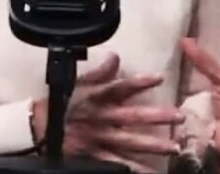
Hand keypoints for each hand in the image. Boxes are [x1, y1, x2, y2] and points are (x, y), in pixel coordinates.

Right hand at [31, 52, 181, 170]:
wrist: (40, 127)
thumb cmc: (62, 103)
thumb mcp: (79, 84)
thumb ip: (100, 73)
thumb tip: (115, 56)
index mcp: (98, 97)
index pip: (121, 87)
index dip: (140, 82)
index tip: (159, 78)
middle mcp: (102, 118)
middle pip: (133, 116)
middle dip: (157, 117)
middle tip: (180, 116)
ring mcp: (101, 138)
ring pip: (131, 142)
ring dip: (154, 145)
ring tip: (175, 147)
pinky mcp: (96, 155)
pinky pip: (118, 164)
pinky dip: (135, 169)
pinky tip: (151, 173)